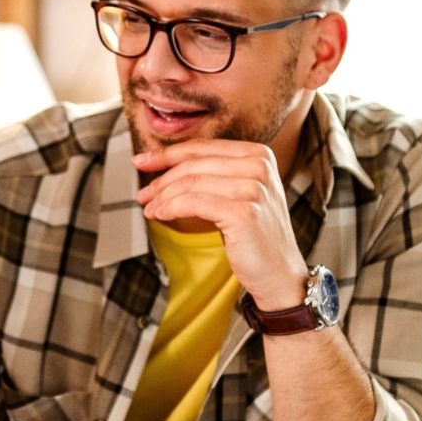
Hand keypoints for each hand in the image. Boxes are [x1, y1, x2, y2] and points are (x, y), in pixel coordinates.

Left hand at [132, 140, 308, 308]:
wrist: (279, 273)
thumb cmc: (254, 236)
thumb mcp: (239, 194)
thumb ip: (214, 174)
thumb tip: (164, 165)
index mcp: (259, 154)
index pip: (203, 147)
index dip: (167, 153)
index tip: (142, 161)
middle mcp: (259, 166)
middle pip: (194, 164)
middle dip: (161, 179)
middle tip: (143, 194)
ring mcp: (253, 188)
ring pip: (190, 183)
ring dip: (163, 197)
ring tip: (150, 209)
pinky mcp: (244, 212)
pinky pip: (193, 203)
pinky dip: (170, 208)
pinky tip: (161, 215)